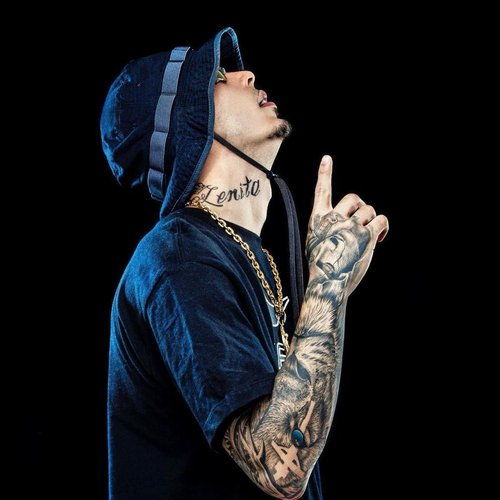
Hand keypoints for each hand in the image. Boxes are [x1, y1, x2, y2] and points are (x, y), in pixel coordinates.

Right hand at [306, 156, 388, 300]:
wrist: (327, 285)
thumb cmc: (322, 269)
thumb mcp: (315, 243)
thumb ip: (329, 228)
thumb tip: (350, 223)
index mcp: (317, 220)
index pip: (322, 191)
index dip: (324, 173)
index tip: (327, 158)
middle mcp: (332, 219)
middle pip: (353, 198)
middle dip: (361, 207)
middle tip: (361, 222)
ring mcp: (349, 226)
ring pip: (369, 210)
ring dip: (371, 221)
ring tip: (368, 237)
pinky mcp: (365, 235)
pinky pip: (381, 220)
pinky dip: (383, 227)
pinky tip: (380, 238)